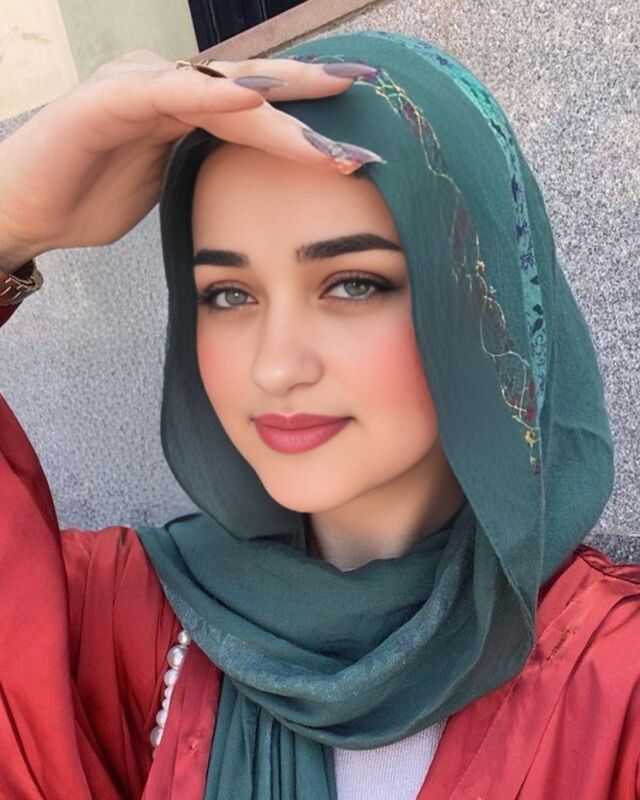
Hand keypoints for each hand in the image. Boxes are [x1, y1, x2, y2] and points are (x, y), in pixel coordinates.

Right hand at [0, 50, 379, 266]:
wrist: (25, 211)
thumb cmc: (90, 197)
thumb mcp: (168, 185)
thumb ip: (205, 168)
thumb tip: (249, 181)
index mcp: (184, 109)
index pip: (257, 107)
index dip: (306, 113)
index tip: (357, 126)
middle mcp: (166, 88)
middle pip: (248, 83)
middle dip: (309, 85)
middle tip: (364, 82)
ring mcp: (136, 88)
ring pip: (218, 87)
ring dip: (277, 99)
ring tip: (329, 98)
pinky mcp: (106, 103)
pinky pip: (167, 94)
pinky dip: (211, 95)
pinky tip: (253, 96)